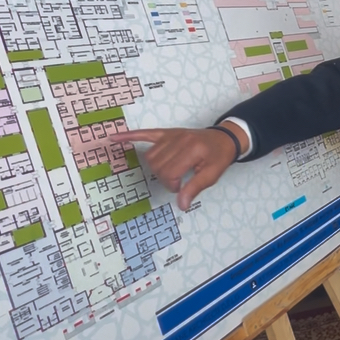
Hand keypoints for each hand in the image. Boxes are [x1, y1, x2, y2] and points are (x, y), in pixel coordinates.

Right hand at [110, 127, 237, 210]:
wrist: (225, 138)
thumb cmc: (219, 157)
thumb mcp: (212, 175)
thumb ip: (194, 189)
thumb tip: (181, 206)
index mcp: (192, 150)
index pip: (169, 172)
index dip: (171, 184)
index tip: (180, 187)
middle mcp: (179, 140)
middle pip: (157, 165)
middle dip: (164, 178)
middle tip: (177, 180)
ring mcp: (171, 135)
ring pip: (150, 156)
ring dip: (156, 167)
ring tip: (169, 171)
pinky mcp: (167, 133)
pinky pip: (145, 133)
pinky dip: (130, 136)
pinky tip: (114, 138)